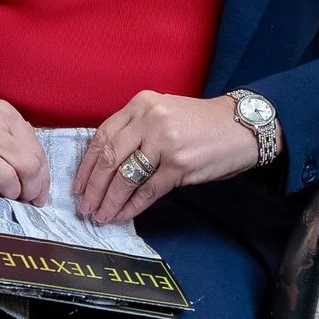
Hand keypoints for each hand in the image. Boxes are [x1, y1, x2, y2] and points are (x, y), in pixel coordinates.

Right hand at [0, 81, 50, 202]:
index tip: (39, 193)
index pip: (37, 153)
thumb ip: (13, 135)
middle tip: (26, 200)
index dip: (43, 179)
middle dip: (32, 190)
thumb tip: (34, 169)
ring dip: (12, 195)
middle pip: (28, 167)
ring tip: (6, 197)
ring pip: (8, 179)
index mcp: (5, 115)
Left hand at [73, 91, 262, 223]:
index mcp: (141, 104)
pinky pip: (148, 190)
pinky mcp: (179, 165)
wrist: (240, 127)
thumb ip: (135, 129)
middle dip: (94, 187)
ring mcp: (165, 142)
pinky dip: (132, 206)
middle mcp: (150, 120)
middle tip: (85, 206)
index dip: (87, 165)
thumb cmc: (200, 123)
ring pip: (125, 177)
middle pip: (110, 158)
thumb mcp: (163, 113)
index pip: (103, 135)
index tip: (78, 185)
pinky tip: (124, 215)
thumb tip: (104, 164)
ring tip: (101, 215)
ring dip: (110, 200)